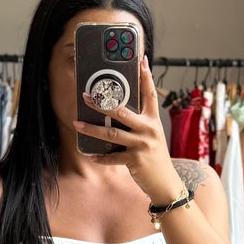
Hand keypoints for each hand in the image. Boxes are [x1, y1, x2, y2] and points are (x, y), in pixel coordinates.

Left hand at [74, 54, 181, 205]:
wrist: (166, 183)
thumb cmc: (155, 158)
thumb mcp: (152, 137)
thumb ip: (139, 124)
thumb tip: (115, 113)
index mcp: (154, 121)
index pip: (149, 94)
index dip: (146, 76)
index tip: (141, 60)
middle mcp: (149, 129)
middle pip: (123, 111)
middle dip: (102, 103)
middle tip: (86, 96)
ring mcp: (142, 145)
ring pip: (112, 133)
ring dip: (92, 129)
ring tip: (77, 124)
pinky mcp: (136, 160)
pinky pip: (112, 157)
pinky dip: (100, 157)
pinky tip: (91, 155)